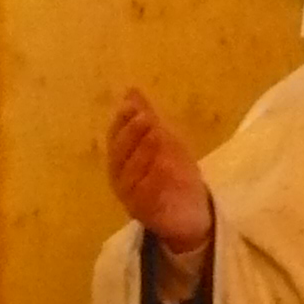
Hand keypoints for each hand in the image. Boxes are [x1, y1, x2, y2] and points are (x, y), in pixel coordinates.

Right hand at [108, 88, 212, 255]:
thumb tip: (131, 91)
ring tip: (157, 135)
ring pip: (132, 173)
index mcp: (120, 160)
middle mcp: (120, 178)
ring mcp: (131, 197)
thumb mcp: (162, 142)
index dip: (122, 121)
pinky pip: (147, 194)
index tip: (132, 106)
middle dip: (132, 134)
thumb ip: (146, 119)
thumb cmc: (172, 173)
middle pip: (120, 154)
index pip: (115, 137)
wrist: (188, 213)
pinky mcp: (146, 212)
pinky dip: (154, 179)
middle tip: (146, 118)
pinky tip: (164, 165)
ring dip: (144, 153)